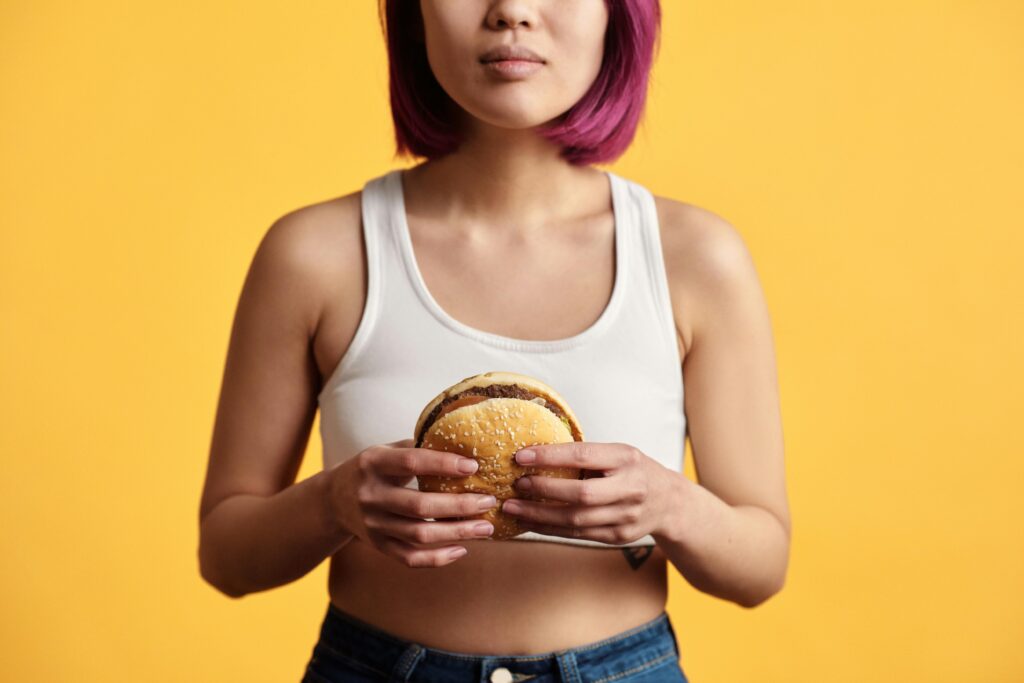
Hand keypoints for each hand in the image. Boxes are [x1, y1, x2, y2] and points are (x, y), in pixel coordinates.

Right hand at [326, 438, 498, 567]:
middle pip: (419, 506)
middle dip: (459, 506)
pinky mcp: (378, 545)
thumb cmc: (373, 469)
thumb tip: (464, 442)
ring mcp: (373, 524)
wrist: (333, 500)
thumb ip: (417, 447)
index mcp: (373, 463)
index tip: (473, 465)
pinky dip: (438, 558)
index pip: (411, 462)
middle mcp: (370, 495)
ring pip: (418, 535)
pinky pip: (410, 558)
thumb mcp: (385, 450)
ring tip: (486, 528)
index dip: (443, 464)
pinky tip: (461, 549)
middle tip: (488, 502)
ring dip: (456, 533)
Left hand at [501, 442, 676, 544]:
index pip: (583, 456)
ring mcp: (626, 516)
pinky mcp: (618, 537)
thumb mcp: (618, 453)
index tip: (521, 456)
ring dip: (539, 515)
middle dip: (543, 489)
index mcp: (626, 458)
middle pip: (580, 493)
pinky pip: (578, 535)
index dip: (550, 456)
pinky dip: (550, 529)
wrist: (670, 502)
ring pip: (576, 520)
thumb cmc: (634, 470)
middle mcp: (629, 488)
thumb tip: (536, 454)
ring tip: (513, 508)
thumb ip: (586, 455)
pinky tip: (529, 522)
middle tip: (516, 485)